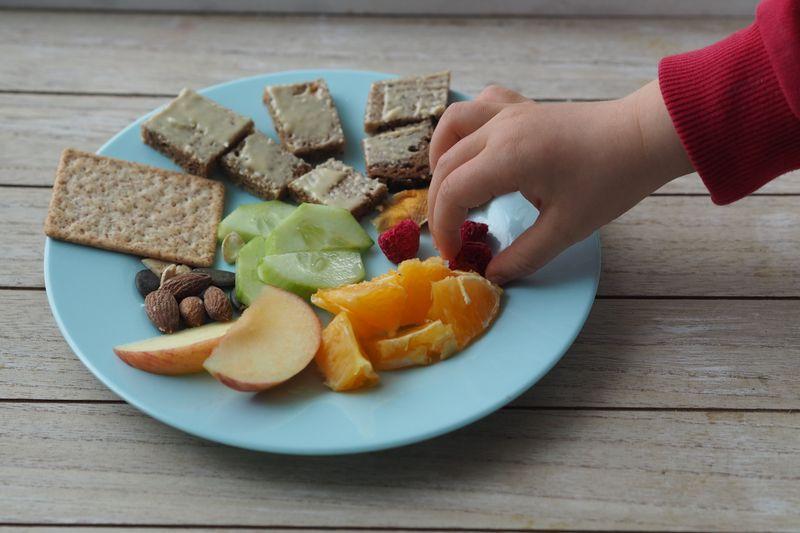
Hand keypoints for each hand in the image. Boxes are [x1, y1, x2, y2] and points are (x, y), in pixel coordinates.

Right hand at [427, 80, 692, 283]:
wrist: (644, 137)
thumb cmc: (611, 181)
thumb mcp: (567, 229)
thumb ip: (524, 256)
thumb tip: (493, 275)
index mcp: (508, 158)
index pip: (453, 192)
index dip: (444, 227)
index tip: (453, 253)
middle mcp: (500, 129)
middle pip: (446, 165)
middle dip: (439, 205)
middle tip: (451, 236)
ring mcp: (509, 112)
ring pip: (452, 125)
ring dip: (440, 158)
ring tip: (448, 188)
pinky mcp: (521, 106)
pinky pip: (479, 106)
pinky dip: (465, 127)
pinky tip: (474, 148)